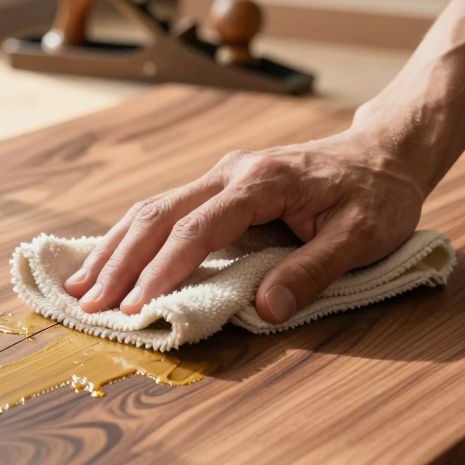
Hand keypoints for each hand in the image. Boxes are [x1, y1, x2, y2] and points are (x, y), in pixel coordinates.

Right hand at [64, 128, 428, 322]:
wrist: (383, 153)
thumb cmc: (378, 197)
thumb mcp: (362, 238)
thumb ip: (313, 272)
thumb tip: (266, 312)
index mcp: (262, 182)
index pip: (199, 230)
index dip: (164, 271)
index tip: (139, 308)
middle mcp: (230, 173)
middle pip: (159, 215)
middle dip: (120, 262)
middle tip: (90, 305)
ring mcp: (220, 177)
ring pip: (152, 210)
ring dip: (115, 249)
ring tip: (81, 288)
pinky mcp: (218, 188)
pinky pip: (164, 211)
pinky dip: (131, 239)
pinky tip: (108, 262)